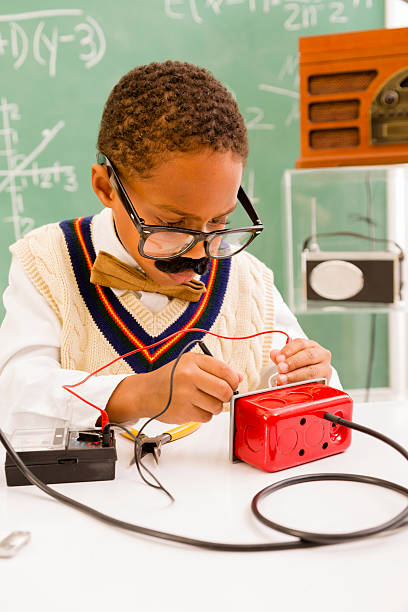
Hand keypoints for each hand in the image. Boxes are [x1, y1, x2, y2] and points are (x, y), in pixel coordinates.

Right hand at [106, 353, 242, 423]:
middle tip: (220, 395)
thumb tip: (238, 377)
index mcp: (192, 362)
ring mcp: (185, 395)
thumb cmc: (169, 378)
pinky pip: (206, 417)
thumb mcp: (190, 364)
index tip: (232, 383)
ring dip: (214, 406)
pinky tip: (193, 407)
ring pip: (216, 406)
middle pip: (224, 390)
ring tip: (202, 400)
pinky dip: (204, 414)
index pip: (224, 370)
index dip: (233, 379)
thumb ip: (215, 369)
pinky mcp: (183, 412)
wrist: (145, 392)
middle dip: (226, 395)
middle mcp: (188, 377)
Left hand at [270, 338, 331, 385]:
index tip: (278, 358)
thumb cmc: (301, 367)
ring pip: (312, 371)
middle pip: (309, 356)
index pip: (301, 344)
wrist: (315, 380)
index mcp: (312, 346)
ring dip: (295, 375)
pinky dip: (302, 385)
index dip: (289, 350)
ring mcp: (326, 369)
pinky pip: (314, 384)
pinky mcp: (326, 382)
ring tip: (283, 379)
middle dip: (293, 362)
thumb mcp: (290, 359)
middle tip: (280, 368)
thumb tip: (274, 354)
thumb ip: (281, 356)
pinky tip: (292, 386)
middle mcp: (322, 355)